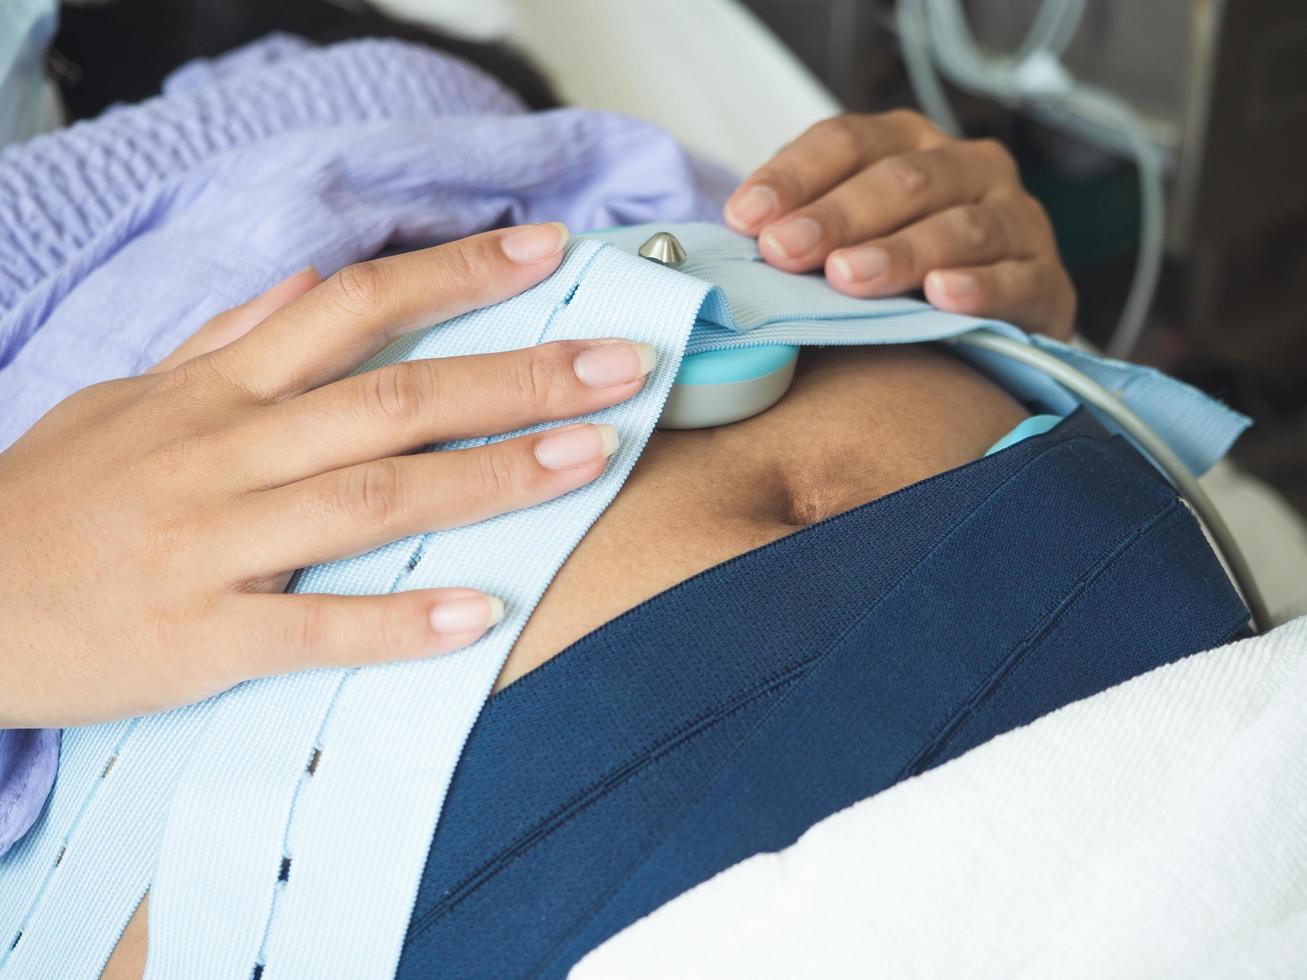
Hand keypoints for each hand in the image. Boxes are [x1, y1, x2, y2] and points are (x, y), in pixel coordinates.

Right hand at [0, 223, 658, 725]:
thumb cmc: (55, 500)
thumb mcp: (129, 398)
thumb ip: (225, 340)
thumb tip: (306, 284)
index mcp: (218, 392)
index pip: (354, 308)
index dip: (455, 274)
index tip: (548, 251)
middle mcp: (226, 453)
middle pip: (393, 398)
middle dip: (516, 376)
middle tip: (622, 362)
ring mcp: (213, 543)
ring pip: (372, 498)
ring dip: (491, 478)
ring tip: (593, 457)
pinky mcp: (200, 635)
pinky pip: (313, 627)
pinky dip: (398, 621)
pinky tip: (482, 613)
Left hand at [725, 111, 1075, 337]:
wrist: (995, 324)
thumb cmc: (901, 277)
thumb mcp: (848, 240)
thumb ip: (801, 231)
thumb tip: (735, 239)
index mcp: (907, 144)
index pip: (845, 142)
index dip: (793, 177)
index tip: (744, 218)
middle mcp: (966, 168)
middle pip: (900, 181)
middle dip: (837, 217)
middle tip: (787, 251)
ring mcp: (1013, 219)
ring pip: (957, 226)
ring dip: (899, 252)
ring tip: (850, 277)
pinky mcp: (1044, 279)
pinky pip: (1015, 278)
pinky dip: (979, 287)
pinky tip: (942, 297)